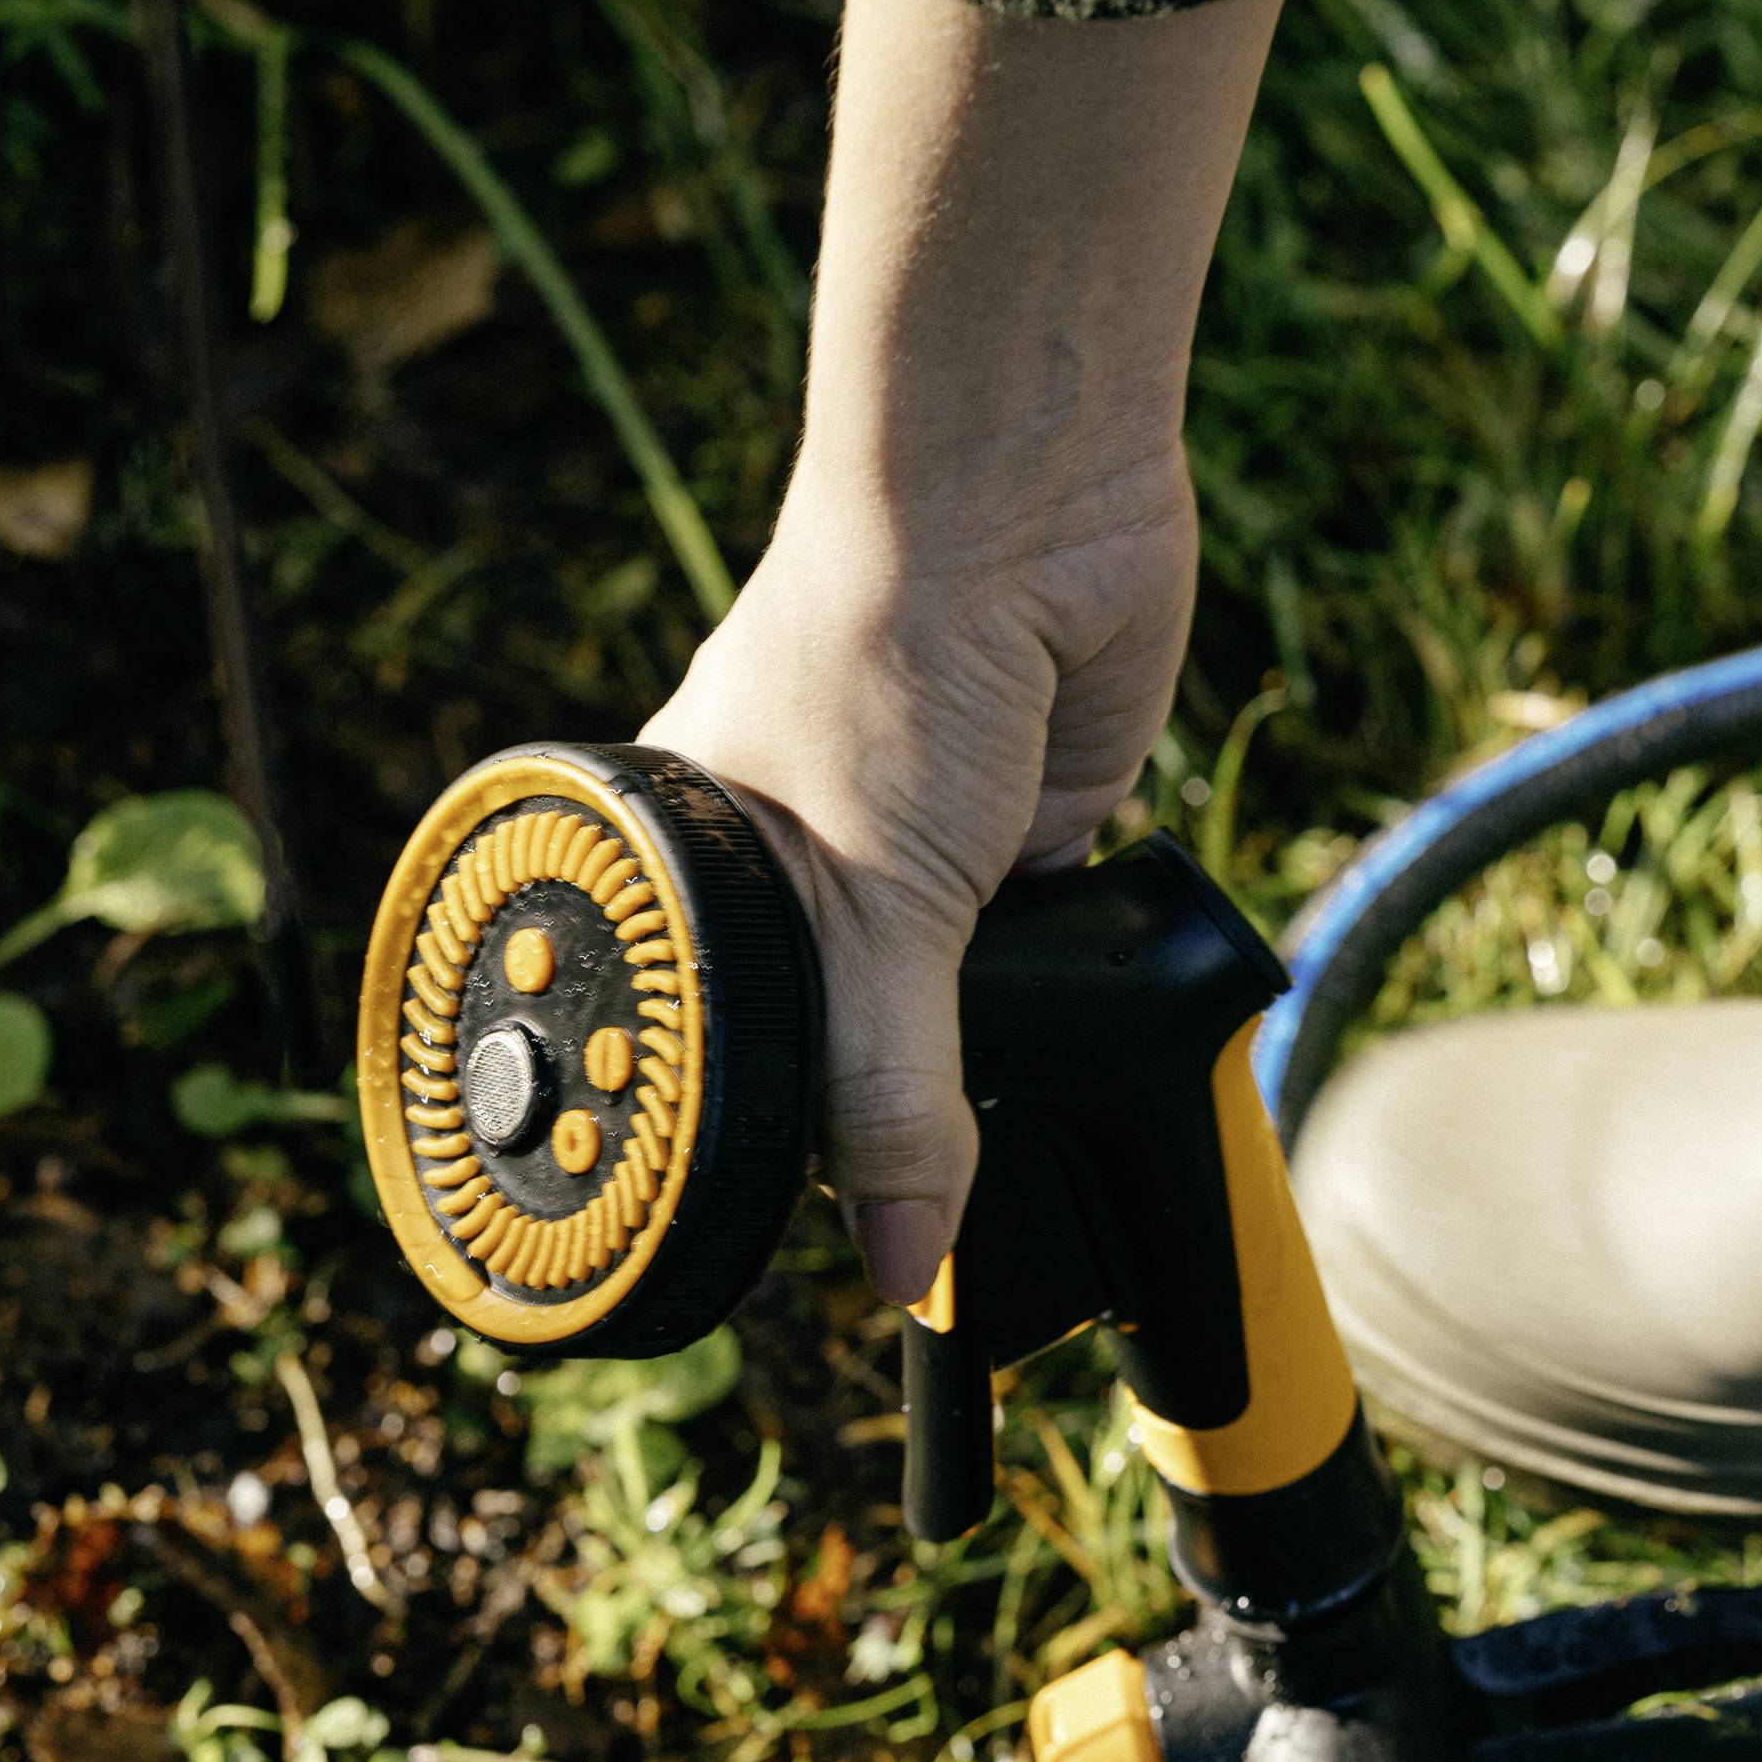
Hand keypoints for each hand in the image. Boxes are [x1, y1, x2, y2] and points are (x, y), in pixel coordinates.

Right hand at [643, 448, 1198, 1310]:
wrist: (1025, 499)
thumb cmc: (881, 649)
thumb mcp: (867, 907)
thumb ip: (889, 1094)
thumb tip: (905, 1263)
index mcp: (690, 872)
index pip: (703, 1051)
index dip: (737, 1150)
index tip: (779, 1252)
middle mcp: (796, 872)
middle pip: (834, 1051)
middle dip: (879, 1131)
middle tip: (921, 1238)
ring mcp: (917, 858)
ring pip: (951, 1018)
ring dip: (986, 1064)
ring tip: (1002, 1159)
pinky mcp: (1029, 842)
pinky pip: (1043, 962)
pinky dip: (1063, 996)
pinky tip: (1072, 1036)